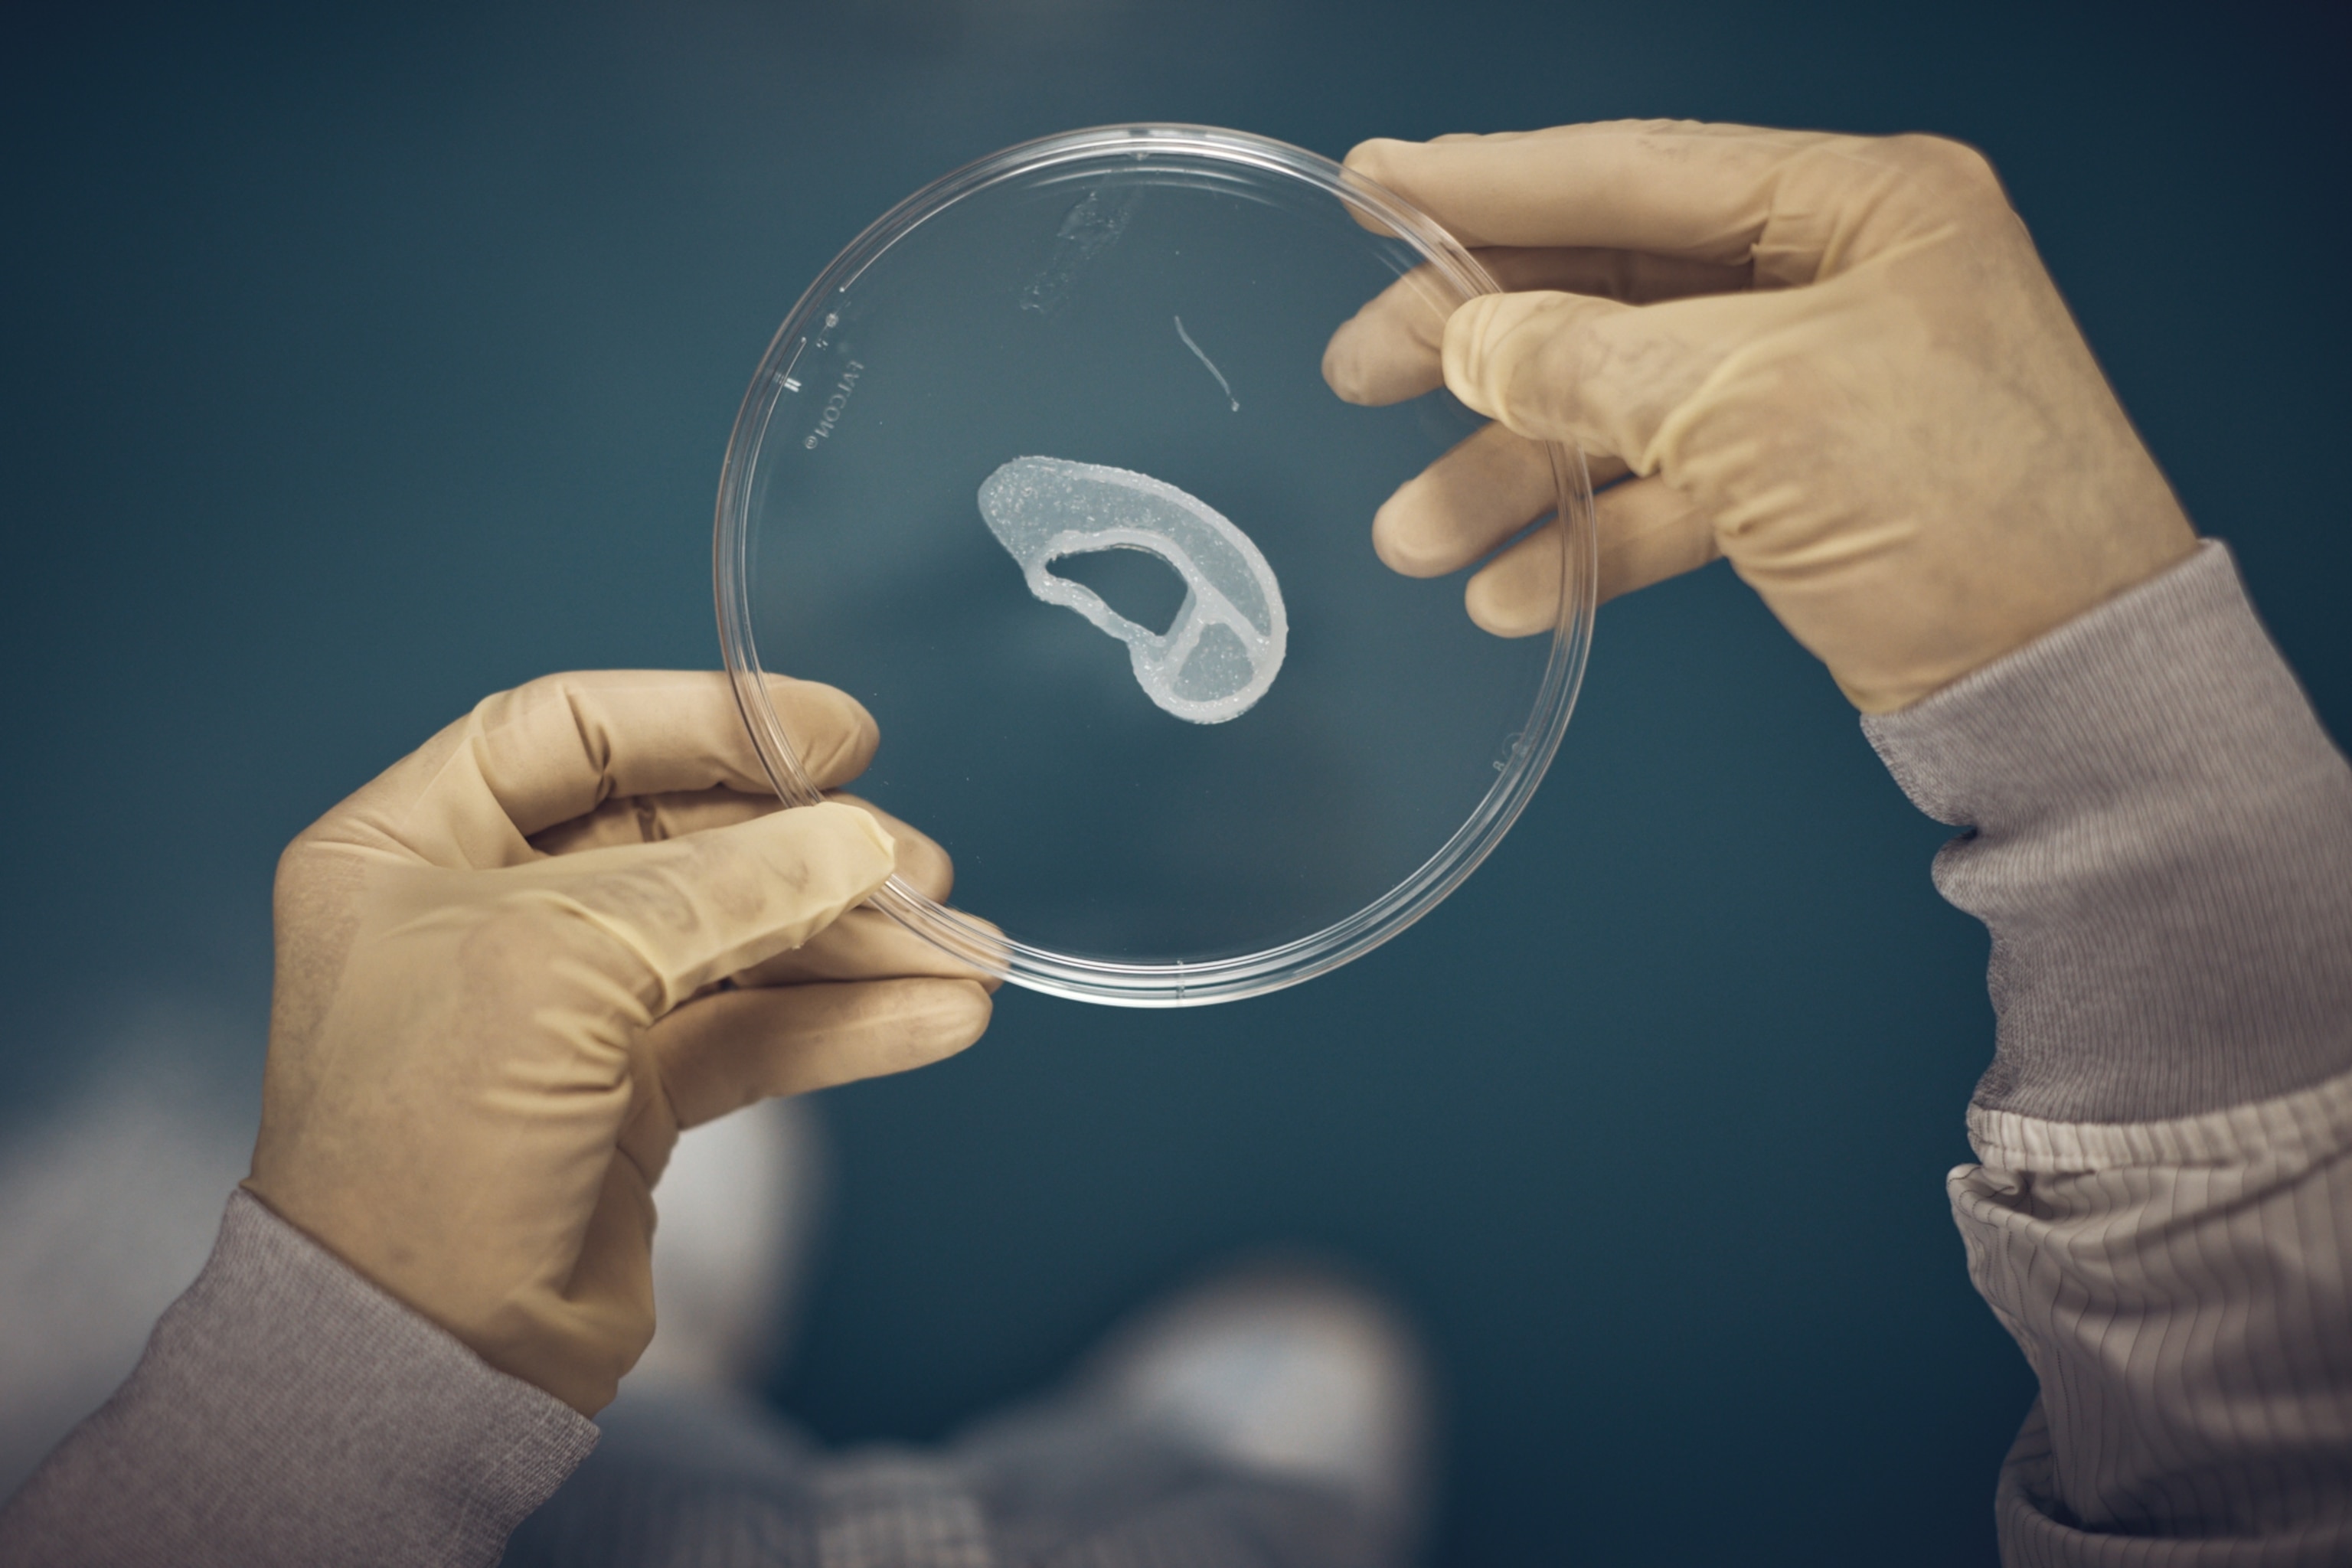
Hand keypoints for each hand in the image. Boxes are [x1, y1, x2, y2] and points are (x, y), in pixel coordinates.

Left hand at [243, 671, 993, 1412]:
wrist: (420, 1363)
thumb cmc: (431, 1142)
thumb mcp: (566, 964)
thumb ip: (725, 886)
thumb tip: (861, 840)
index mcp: (408, 844)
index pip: (573, 731)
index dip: (709, 721)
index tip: (837, 738)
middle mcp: (483, 911)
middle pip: (680, 837)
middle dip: (809, 850)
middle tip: (921, 870)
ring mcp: (564, 1006)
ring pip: (736, 938)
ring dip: (854, 943)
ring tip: (965, 952)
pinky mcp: (630, 1095)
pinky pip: (755, 1031)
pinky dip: (844, 1024)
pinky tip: (936, 1018)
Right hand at [1323, 121, 2198, 711]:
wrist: (2064, 687)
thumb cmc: (1955, 510)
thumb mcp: (1747, 405)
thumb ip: (1587, 358)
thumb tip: (1472, 338)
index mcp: (1858, 205)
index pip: (1636, 171)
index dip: (1492, 181)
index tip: (1375, 184)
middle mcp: (1840, 278)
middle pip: (1613, 289)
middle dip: (1481, 345)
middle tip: (1358, 374)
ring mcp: (1822, 387)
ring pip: (1625, 404)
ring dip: (1516, 474)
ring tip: (1413, 537)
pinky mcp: (1809, 488)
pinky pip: (1669, 490)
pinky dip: (1590, 538)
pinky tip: (1513, 592)